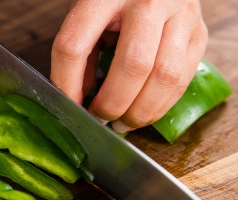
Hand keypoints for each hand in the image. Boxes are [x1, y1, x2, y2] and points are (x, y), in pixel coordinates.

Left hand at [50, 0, 207, 131]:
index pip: (75, 45)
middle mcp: (148, 1)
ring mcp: (180, 15)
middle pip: (132, 64)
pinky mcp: (199, 32)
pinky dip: (163, 103)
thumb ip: (80, 49)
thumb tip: (76, 96)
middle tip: (99, 118)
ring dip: (141, 110)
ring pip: (165, 75)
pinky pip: (184, 78)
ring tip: (123, 123)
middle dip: (113, 102)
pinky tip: (145, 111)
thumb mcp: (87, 10)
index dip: (66, 81)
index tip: (66, 103)